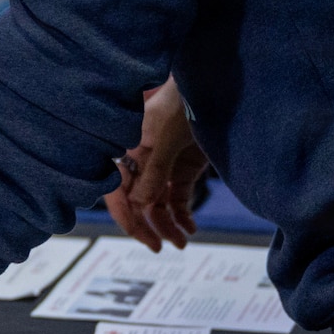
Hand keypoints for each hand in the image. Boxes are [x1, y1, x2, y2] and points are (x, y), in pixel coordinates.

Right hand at [106, 76, 206, 251]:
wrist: (215, 86)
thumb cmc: (184, 101)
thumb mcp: (166, 136)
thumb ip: (153, 171)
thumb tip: (138, 205)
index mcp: (129, 150)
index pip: (118, 191)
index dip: (126, 216)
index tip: (142, 237)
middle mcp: (143, 161)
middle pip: (138, 202)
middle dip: (149, 226)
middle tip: (161, 248)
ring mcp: (164, 166)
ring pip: (159, 204)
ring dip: (168, 225)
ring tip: (182, 243)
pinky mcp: (184, 168)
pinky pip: (178, 198)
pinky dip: (183, 215)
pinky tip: (190, 228)